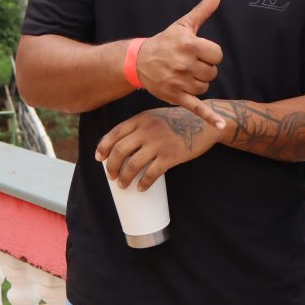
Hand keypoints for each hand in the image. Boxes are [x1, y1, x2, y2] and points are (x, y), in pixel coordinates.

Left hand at [95, 108, 220, 190]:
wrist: (204, 123)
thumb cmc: (179, 121)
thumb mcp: (156, 116)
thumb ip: (140, 126)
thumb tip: (122, 146)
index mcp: (141, 119)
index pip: (115, 133)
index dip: (103, 147)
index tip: (99, 158)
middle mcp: (147, 130)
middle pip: (120, 151)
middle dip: (112, 166)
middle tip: (111, 176)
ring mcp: (158, 143)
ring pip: (133, 165)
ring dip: (124, 178)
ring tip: (123, 185)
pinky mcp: (170, 156)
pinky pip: (151, 173)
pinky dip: (144, 183)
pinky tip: (141, 188)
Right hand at [137, 0, 224, 127]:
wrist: (138, 61)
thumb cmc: (165, 41)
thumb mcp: (184, 24)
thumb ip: (204, 9)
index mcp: (190, 44)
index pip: (217, 55)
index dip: (211, 54)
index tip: (198, 52)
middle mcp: (185, 63)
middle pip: (212, 72)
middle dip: (203, 69)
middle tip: (187, 64)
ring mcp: (180, 81)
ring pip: (205, 87)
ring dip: (198, 82)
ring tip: (183, 74)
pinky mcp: (176, 96)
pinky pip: (197, 108)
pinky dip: (209, 118)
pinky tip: (221, 126)